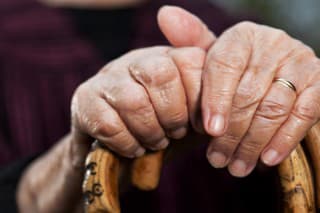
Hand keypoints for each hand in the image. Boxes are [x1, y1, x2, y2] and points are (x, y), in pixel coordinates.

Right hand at [71, 46, 205, 158]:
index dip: (199, 99)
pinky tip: (133, 148)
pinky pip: (109, 123)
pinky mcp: (84, 100)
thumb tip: (225, 97)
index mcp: (166, 58)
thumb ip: (210, 96)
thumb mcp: (193, 113)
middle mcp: (136, 60)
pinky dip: (127, 143)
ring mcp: (107, 78)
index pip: (190, 61)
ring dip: (150, 132)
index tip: (200, 125)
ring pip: (134, 100)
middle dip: (173, 115)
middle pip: (161, 74)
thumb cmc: (162, 129)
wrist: (121, 151)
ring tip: (155, 142)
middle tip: (174, 134)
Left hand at [202, 21, 319, 176]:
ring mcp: (299, 62)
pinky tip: (267, 160)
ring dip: (253, 143)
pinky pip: (303, 114)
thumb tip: (164, 15)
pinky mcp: (319, 83)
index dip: (216, 100)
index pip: (224, 67)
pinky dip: (285, 139)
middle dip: (231, 133)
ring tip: (236, 166)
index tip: (209, 131)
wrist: (278, 68)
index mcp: (241, 37)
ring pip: (273, 108)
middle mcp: (272, 44)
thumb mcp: (214, 54)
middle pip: (247, 94)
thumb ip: (192, 41)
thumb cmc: (237, 67)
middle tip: (217, 160)